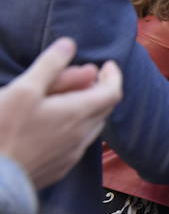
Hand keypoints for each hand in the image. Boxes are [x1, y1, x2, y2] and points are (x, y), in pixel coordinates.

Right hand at [0, 38, 121, 188]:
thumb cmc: (3, 131)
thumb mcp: (24, 90)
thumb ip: (50, 66)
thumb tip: (69, 44)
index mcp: (78, 114)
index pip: (113, 92)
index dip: (114, 75)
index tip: (108, 64)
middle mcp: (81, 136)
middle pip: (105, 108)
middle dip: (101, 89)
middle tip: (90, 76)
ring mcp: (71, 155)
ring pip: (92, 127)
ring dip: (90, 108)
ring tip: (75, 97)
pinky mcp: (59, 168)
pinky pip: (78, 143)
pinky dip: (77, 126)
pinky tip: (59, 124)